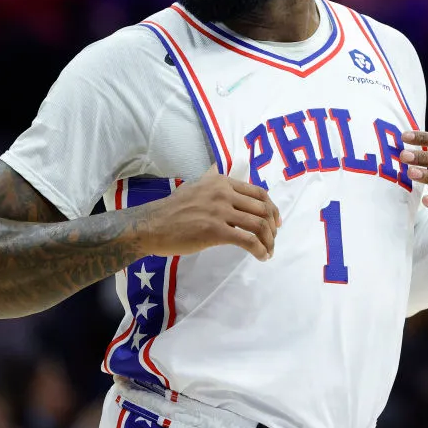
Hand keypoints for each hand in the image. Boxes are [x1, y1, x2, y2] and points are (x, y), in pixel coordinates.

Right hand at [141, 168, 280, 260]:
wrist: (152, 225)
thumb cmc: (172, 210)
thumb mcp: (195, 186)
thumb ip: (211, 180)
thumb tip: (219, 170)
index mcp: (221, 181)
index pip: (258, 193)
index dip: (272, 208)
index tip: (276, 222)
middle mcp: (223, 192)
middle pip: (262, 208)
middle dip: (273, 226)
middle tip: (273, 239)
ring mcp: (220, 211)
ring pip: (259, 225)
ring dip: (269, 240)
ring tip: (268, 251)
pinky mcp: (216, 231)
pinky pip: (248, 240)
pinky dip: (260, 250)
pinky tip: (261, 257)